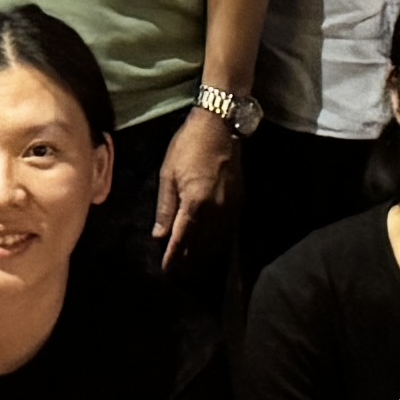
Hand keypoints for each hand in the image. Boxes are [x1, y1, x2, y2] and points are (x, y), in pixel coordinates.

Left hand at [153, 115, 239, 264]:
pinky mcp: (240, 201)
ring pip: (217, 241)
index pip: (182, 240)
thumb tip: (159, 235)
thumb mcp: (168, 175)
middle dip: (189, 260)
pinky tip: (211, 245)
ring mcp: (231, 207)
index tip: (167, 271)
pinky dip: (218, 241)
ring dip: (204, 254)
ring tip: (193, 264)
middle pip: (201, 245)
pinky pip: (228, 230)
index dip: (174, 257)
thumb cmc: (188, 147)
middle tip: (178, 272)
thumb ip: (165, 208)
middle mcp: (216, 211)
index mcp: (195, 204)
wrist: (219, 126)